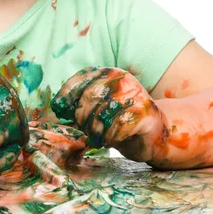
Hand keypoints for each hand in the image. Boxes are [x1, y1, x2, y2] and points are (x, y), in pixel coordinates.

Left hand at [51, 67, 166, 161]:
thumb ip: (81, 101)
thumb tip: (57, 107)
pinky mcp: (144, 113)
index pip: (81, 79)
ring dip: (95, 131)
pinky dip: (109, 138)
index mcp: (108, 73)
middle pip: (89, 98)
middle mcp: (121, 80)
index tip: (60, 110)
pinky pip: (117, 128)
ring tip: (98, 137)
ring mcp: (134, 95)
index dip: (67, 95)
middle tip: (86, 129)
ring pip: (101, 115)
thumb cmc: (120, 119)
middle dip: (82, 118)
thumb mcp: (98, 104)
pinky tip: (111, 140)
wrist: (155, 132)